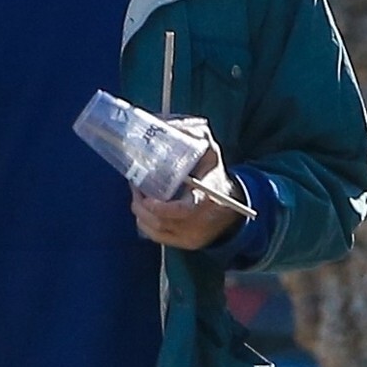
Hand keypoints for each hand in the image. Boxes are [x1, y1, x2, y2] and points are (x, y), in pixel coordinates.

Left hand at [132, 130, 250, 250]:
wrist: (231, 205)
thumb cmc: (214, 173)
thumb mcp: (210, 150)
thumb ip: (192, 134)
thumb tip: (163, 122)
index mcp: (208, 199)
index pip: (184, 210)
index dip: (162, 208)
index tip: (148, 198)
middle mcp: (199, 223)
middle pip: (162, 221)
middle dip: (142, 205)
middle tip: (135, 186)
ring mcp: (191, 237)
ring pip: (155, 230)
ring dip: (141, 212)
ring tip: (137, 194)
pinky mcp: (184, 244)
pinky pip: (156, 237)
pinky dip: (145, 222)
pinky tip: (142, 208)